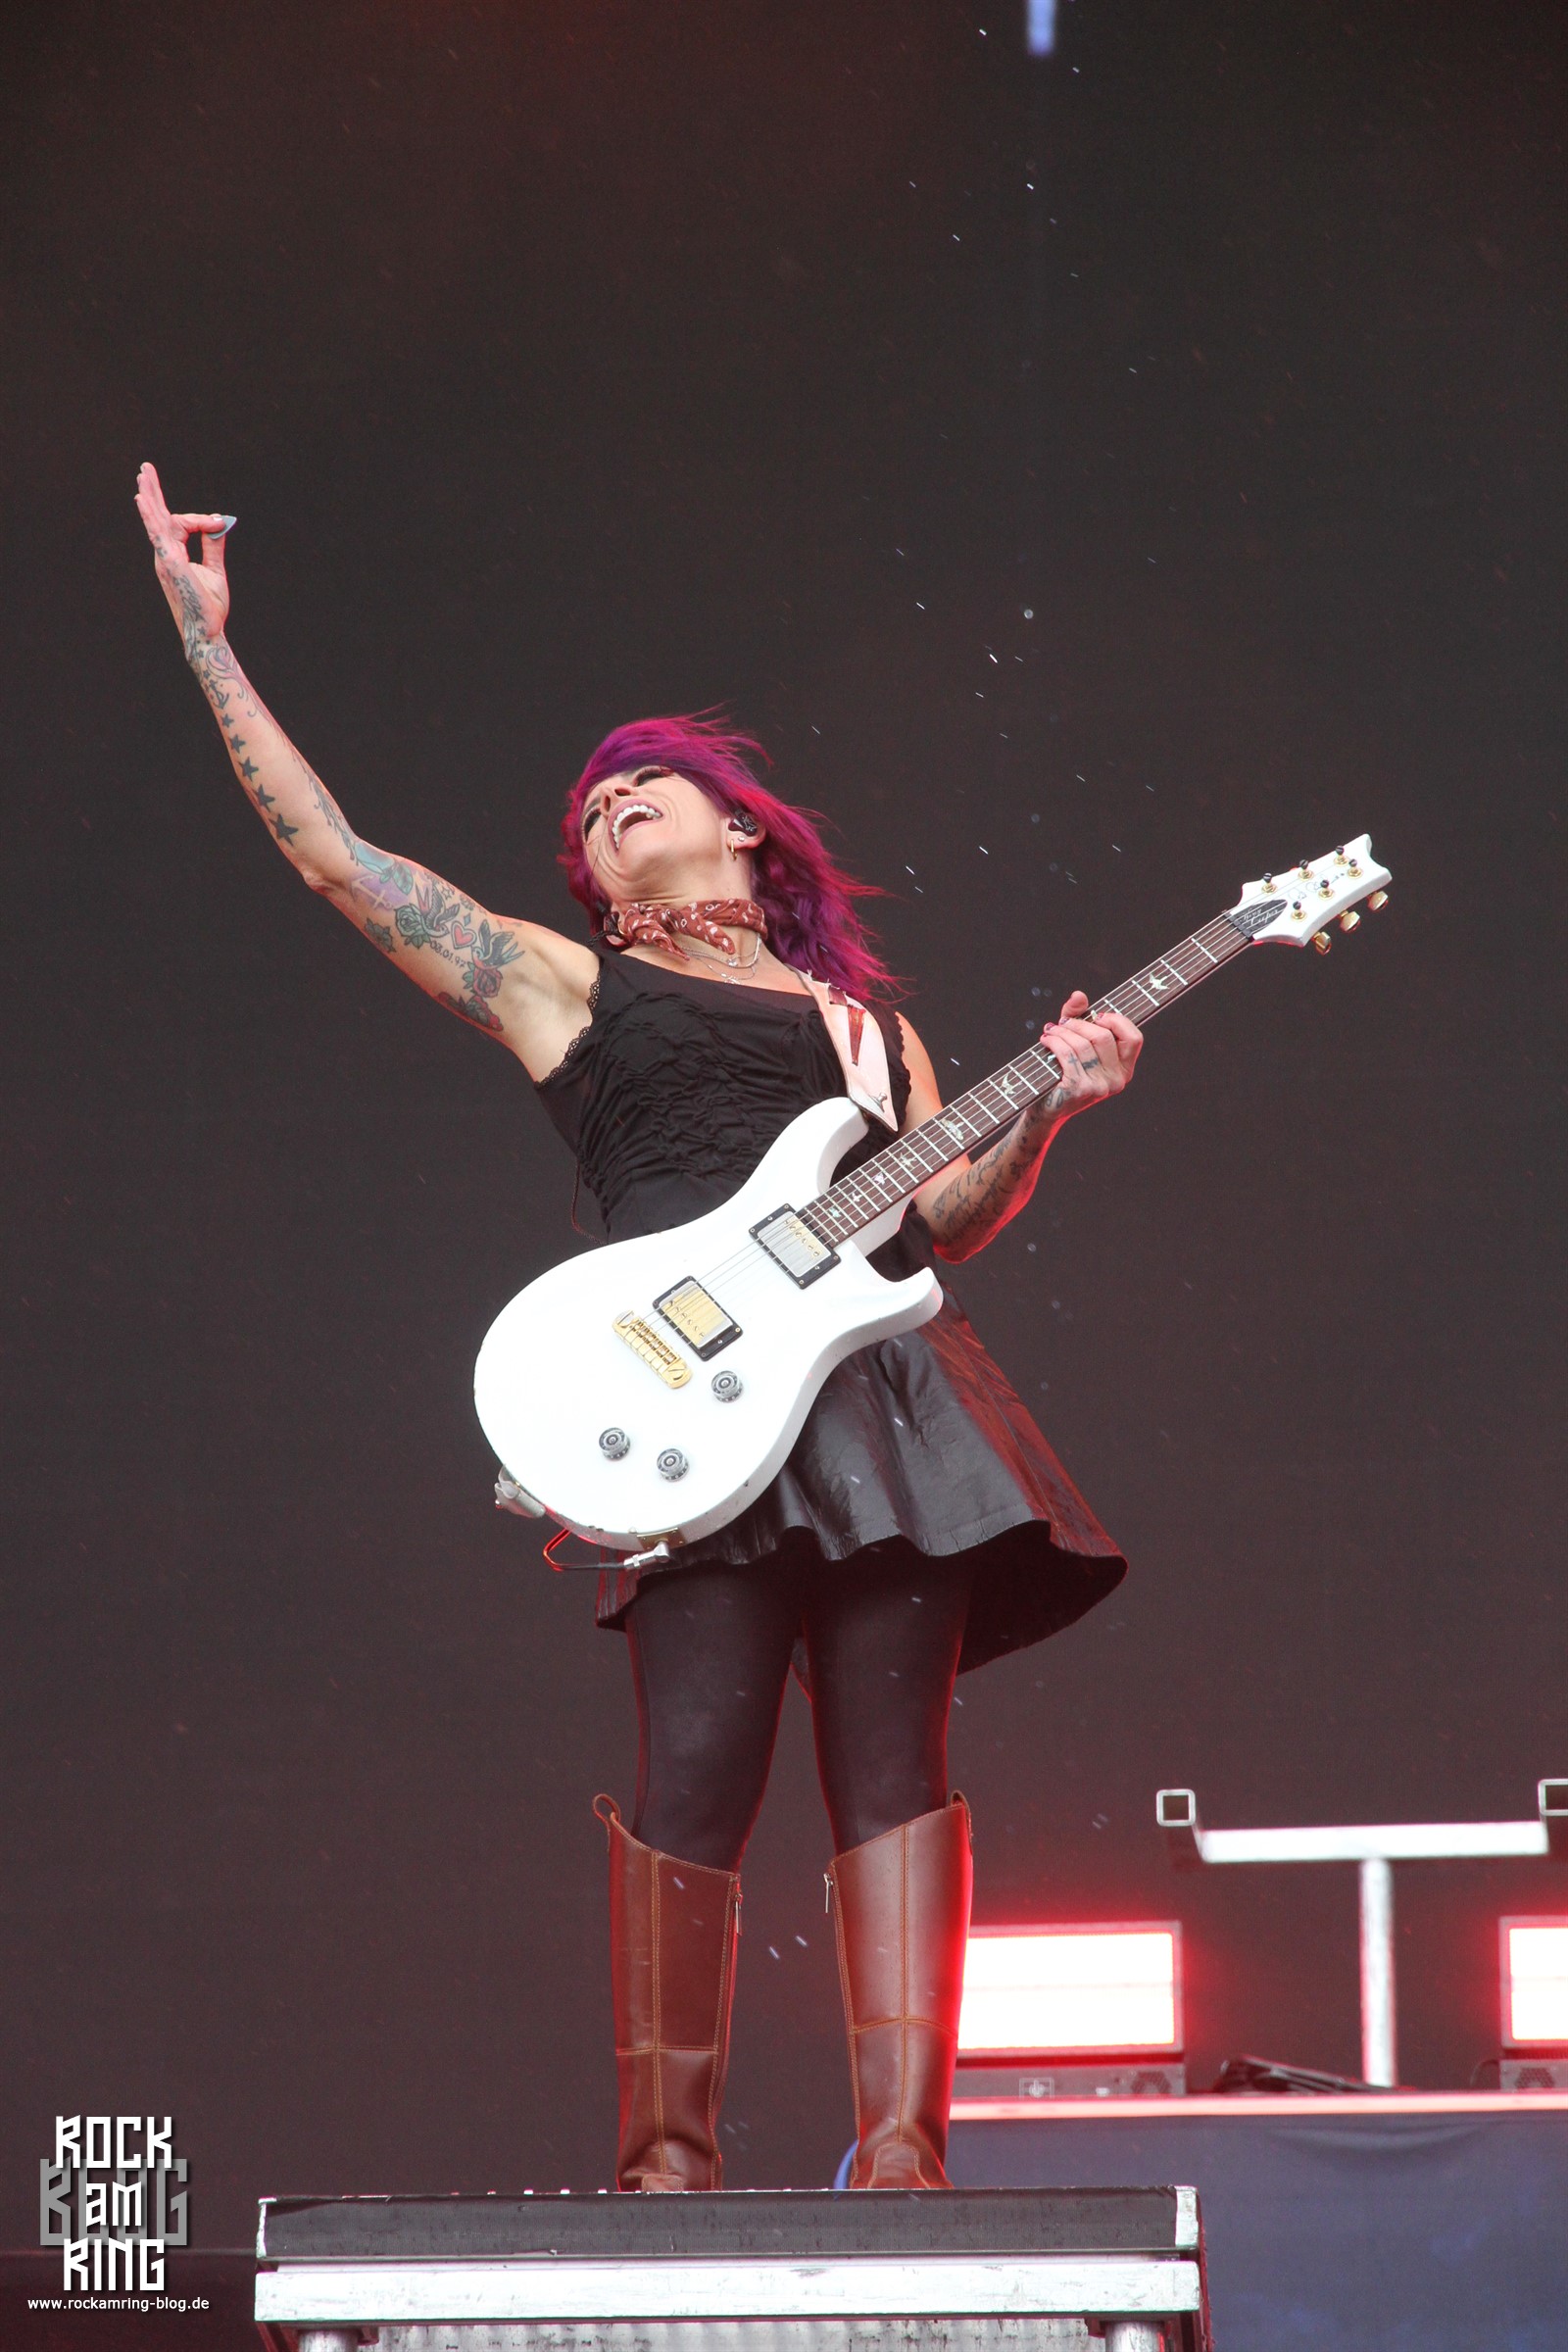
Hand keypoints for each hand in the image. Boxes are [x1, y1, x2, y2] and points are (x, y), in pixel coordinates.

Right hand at [134, 461, 233, 660]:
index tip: (218, 523)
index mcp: (174, 555)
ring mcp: (165, 559)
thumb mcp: (214, 570)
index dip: (201, 519)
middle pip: (156, 517)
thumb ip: (214, 545)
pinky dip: (151, 518)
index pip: (180, 524)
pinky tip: (144, 501)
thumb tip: (219, 523)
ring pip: (155, 522)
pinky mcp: (171, 565)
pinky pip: (158, 537)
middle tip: (145, 468)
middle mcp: (165, 555)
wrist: (208, 631)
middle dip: (153, 492)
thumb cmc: (209, 606)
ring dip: (151, 497)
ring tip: (144, 475)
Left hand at [1040, 989, 1141, 1119]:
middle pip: (1104, 1036)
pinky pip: (1068, 1054)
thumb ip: (1079, 1016)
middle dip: (1079, 1023)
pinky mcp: (1079, 1089)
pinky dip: (1054, 1042)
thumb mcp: (1075, 1041)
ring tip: (1050, 1031)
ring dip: (1062, 1032)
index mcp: (1125, 1070)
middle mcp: (1117, 1080)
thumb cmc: (1063, 1072)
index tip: (1096, 1016)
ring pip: (1083, 1044)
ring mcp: (1100, 1087)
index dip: (1116, 1020)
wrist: (1046, 1109)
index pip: (1134, 1037)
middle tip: (1061, 1023)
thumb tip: (1078, 995)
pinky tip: (1045, 1040)